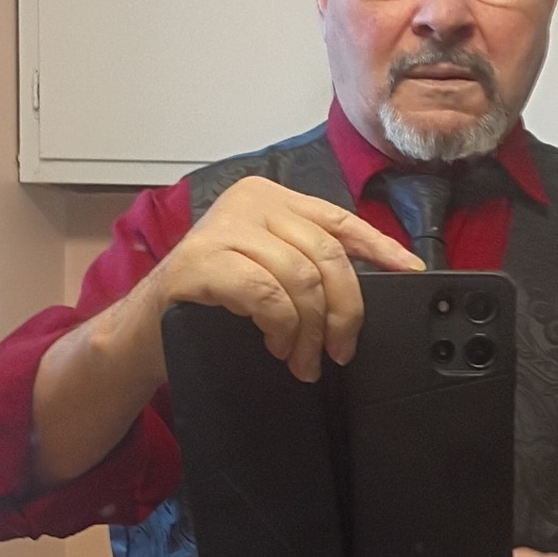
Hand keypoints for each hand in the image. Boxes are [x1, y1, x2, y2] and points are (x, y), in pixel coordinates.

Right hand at [150, 176, 422, 381]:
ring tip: (301, 358)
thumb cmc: (213, 302)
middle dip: (343, 311)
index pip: (340, 221)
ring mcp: (222, 227)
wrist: (146, 327)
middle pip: (327, 255)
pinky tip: (274, 343)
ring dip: (309, 330)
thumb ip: (307, 267)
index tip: (411, 271)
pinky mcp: (200, 261)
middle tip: (339, 351)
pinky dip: (279, 325)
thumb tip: (361, 294)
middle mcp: (250, 202)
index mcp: (272, 198)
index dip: (381, 247)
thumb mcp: (268, 273)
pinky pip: (265, 293)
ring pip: (301, 278)